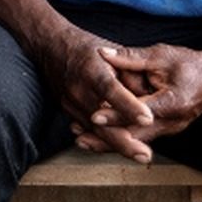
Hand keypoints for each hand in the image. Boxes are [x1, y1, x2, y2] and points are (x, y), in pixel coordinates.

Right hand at [35, 25, 155, 159]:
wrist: (50, 46)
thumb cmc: (88, 49)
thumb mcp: (113, 54)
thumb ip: (132, 76)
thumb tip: (151, 99)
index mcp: (92, 70)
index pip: (111, 89)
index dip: (128, 105)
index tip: (147, 118)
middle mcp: (78, 88)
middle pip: (101, 120)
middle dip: (124, 140)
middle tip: (145, 154)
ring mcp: (70, 102)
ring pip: (95, 131)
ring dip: (118, 146)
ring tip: (140, 156)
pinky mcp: (68, 111)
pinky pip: (88, 130)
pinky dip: (106, 141)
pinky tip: (122, 150)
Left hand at [71, 43, 201, 155]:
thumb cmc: (189, 63)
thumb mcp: (160, 55)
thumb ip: (130, 57)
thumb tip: (102, 53)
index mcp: (174, 103)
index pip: (140, 113)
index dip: (116, 115)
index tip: (93, 116)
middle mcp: (174, 122)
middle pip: (136, 135)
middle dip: (108, 139)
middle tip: (80, 139)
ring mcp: (172, 128)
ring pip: (137, 140)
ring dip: (111, 142)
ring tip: (83, 141)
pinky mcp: (167, 128)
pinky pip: (142, 136)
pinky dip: (121, 137)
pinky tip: (99, 136)